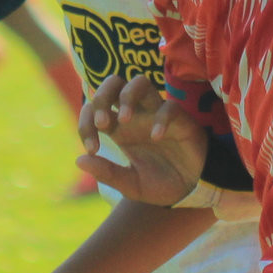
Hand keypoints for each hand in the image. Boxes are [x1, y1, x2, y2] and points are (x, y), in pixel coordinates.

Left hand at [76, 73, 206, 204]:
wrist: (193, 190)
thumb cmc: (161, 184)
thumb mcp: (130, 185)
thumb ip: (107, 173)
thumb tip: (79, 160)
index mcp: (119, 129)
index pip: (93, 109)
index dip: (85, 124)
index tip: (92, 149)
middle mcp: (136, 116)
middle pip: (113, 83)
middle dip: (102, 97)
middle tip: (103, 123)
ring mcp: (157, 114)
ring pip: (140, 82)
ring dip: (127, 96)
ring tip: (124, 120)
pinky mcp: (180, 119)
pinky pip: (169, 107)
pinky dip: (160, 118)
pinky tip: (156, 137)